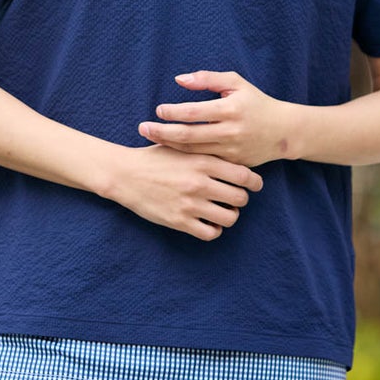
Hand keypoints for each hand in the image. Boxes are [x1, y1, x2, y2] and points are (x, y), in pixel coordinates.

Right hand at [112, 143, 262, 241]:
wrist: (125, 174)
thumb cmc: (155, 158)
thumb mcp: (182, 147)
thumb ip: (207, 151)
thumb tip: (233, 153)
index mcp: (203, 161)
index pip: (244, 175)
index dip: (254, 182)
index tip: (254, 185)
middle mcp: (200, 183)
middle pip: (240, 198)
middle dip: (241, 200)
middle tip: (234, 198)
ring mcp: (190, 204)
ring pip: (229, 218)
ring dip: (229, 216)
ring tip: (221, 211)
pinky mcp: (179, 221)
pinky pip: (210, 233)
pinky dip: (214, 230)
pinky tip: (208, 223)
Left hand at [138, 71, 292, 167]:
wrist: (282, 131)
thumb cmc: (255, 102)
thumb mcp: (236, 83)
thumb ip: (207, 79)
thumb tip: (179, 79)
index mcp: (230, 109)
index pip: (195, 112)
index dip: (173, 112)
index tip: (158, 110)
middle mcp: (230, 131)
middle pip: (189, 135)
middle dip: (163, 132)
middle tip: (142, 128)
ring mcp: (231, 150)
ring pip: (193, 151)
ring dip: (169, 145)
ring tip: (150, 138)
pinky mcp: (232, 164)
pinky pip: (204, 161)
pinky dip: (185, 158)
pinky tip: (169, 153)